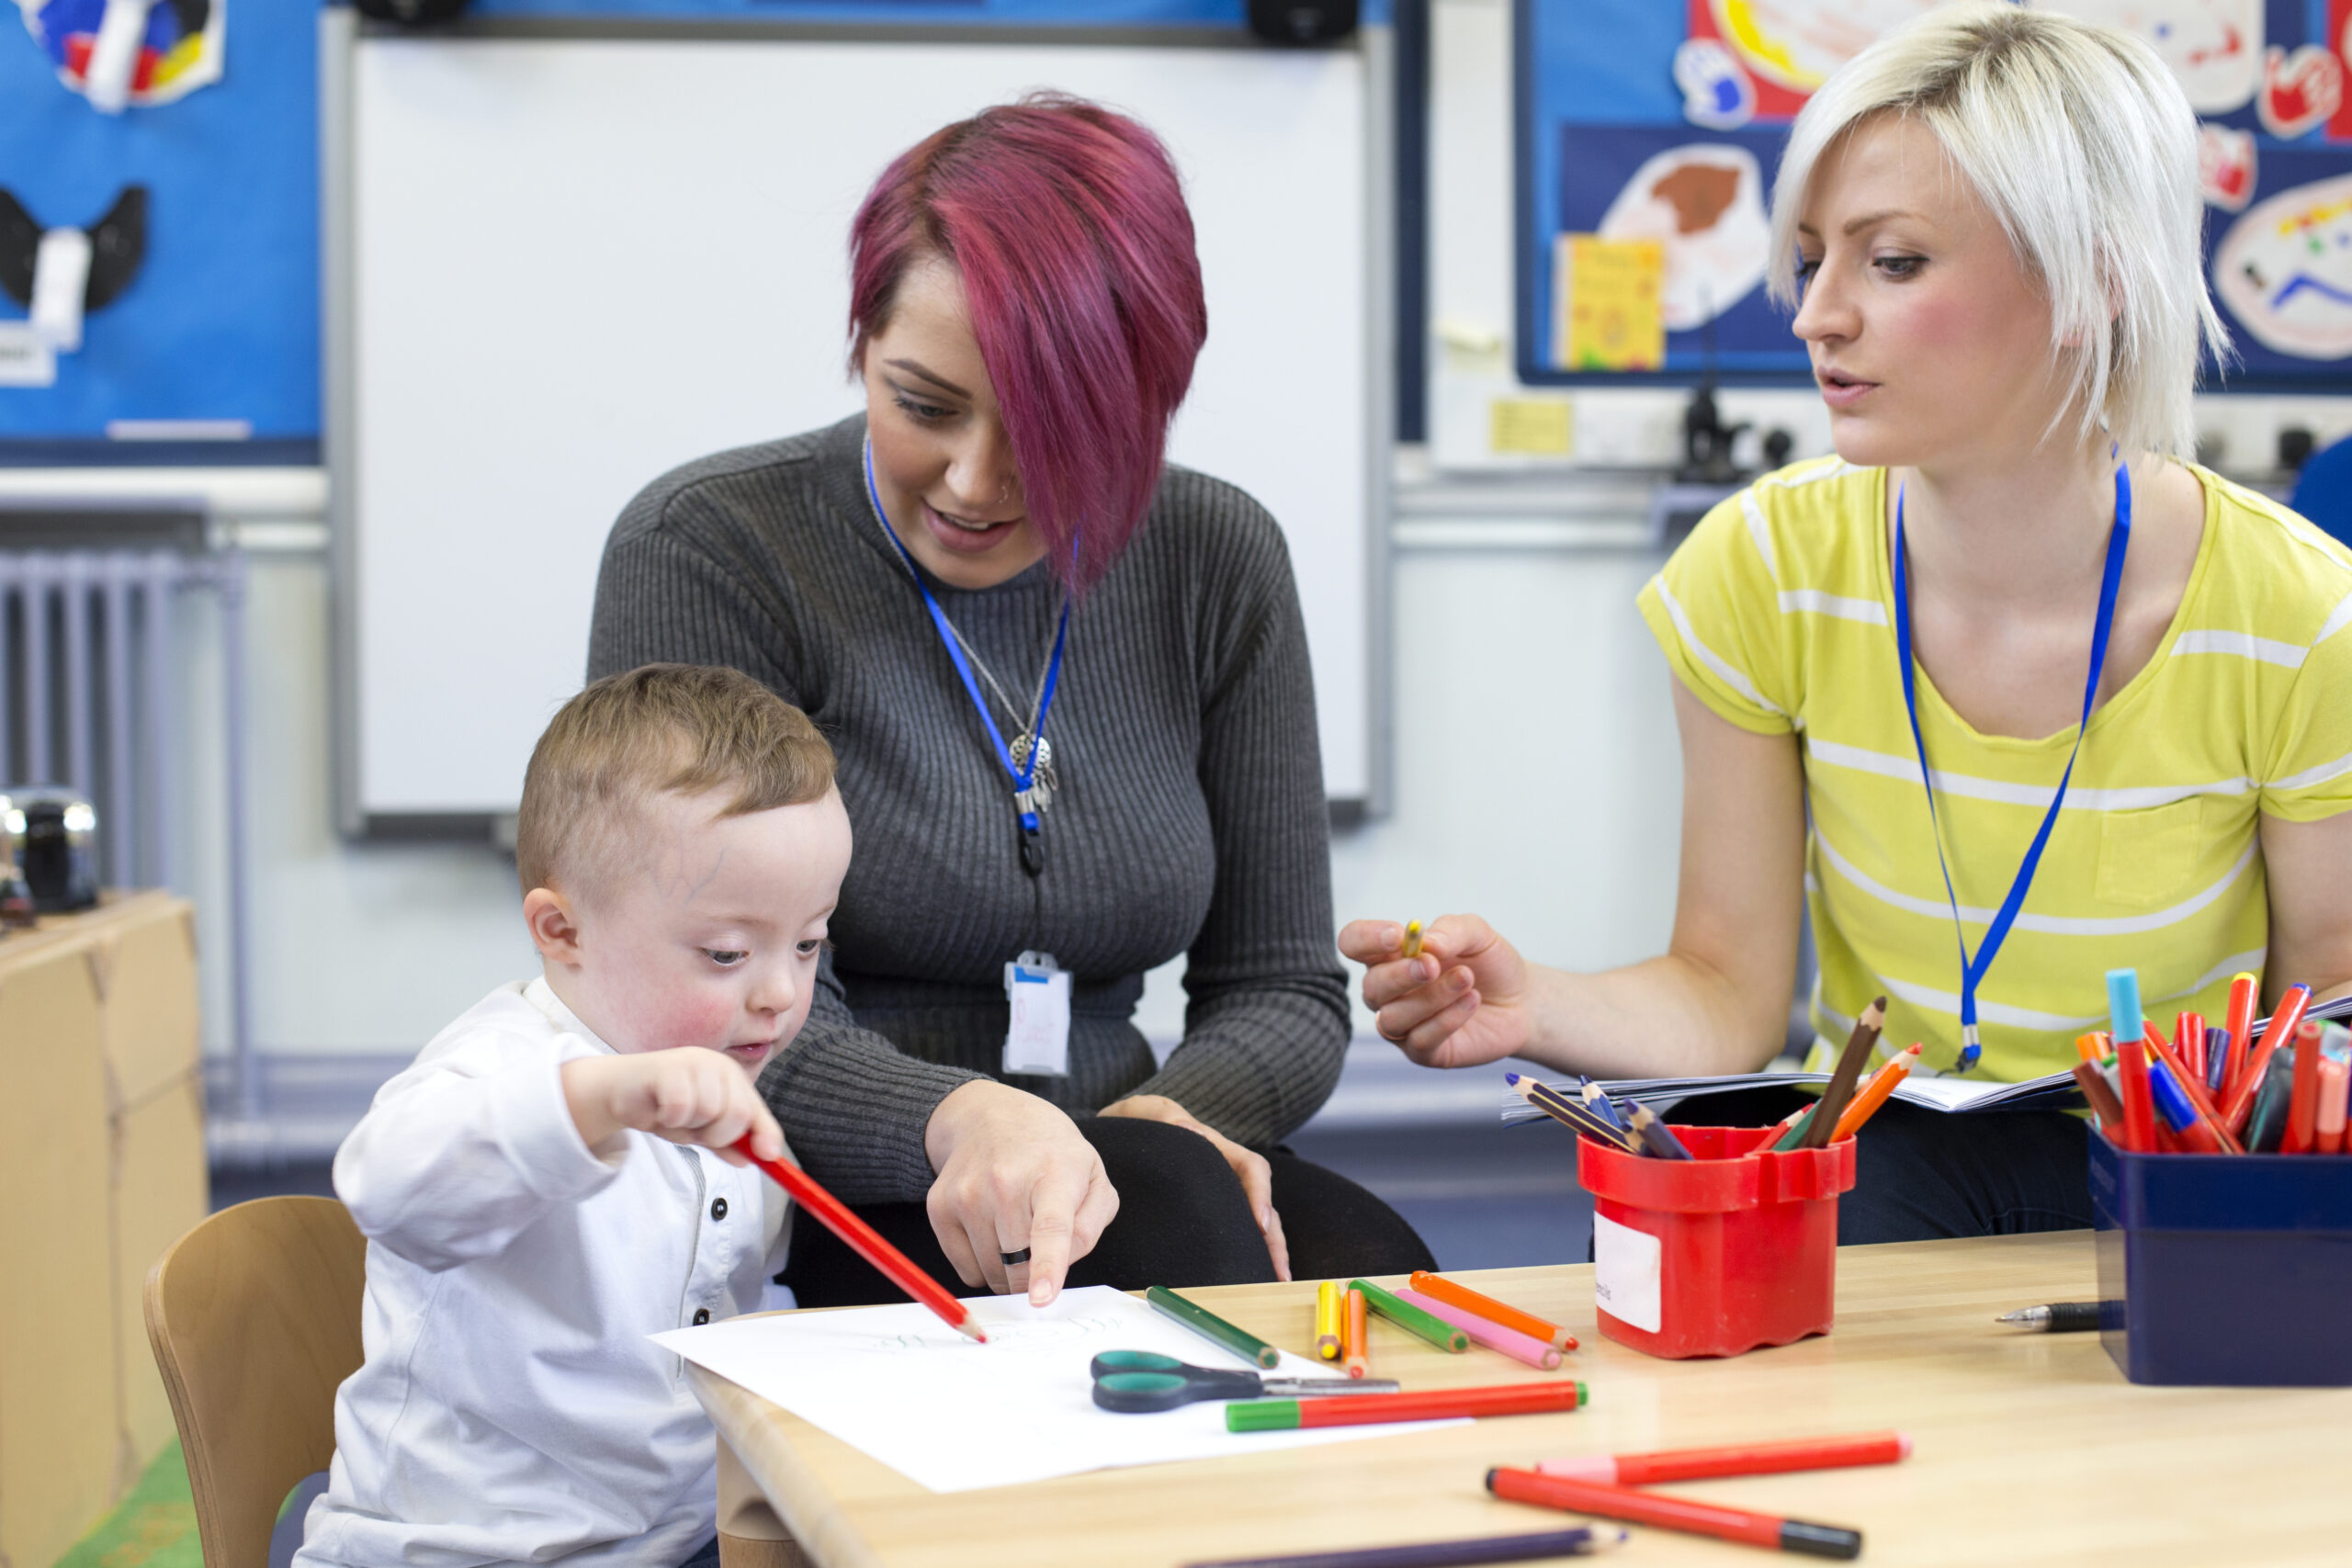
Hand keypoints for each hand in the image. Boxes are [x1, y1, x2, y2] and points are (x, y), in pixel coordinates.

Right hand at [560, 1049, 784, 1164]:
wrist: (620, 1091)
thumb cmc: (664, 1107)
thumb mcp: (701, 1129)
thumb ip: (728, 1143)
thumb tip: (755, 1159)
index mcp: (731, 1077)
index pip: (755, 1109)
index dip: (764, 1133)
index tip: (767, 1157)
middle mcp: (718, 1064)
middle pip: (738, 1114)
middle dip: (716, 1135)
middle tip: (693, 1130)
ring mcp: (694, 1061)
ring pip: (709, 1112)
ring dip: (688, 1126)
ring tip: (673, 1117)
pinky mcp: (668, 1066)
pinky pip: (681, 1108)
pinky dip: (670, 1119)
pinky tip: (659, 1110)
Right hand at [923, 1080, 1119, 1305]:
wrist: (989, 1118)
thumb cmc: (1049, 1153)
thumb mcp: (1092, 1175)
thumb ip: (1092, 1224)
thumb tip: (1063, 1266)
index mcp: (1055, 1173)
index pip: (1051, 1227)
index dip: (1047, 1266)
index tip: (1041, 1298)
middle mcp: (1005, 1182)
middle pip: (1019, 1265)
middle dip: (1035, 1276)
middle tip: (1042, 1252)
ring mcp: (967, 1194)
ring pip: (992, 1273)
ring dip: (1008, 1271)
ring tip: (1015, 1230)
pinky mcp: (939, 1207)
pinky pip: (966, 1270)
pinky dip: (983, 1266)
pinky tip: (991, 1231)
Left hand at [1097, 1094, 1290, 1281]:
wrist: (1120, 1134)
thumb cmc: (1137, 1122)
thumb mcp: (1145, 1113)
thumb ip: (1162, 1116)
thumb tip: (1187, 1128)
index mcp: (1215, 1149)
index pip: (1251, 1168)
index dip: (1260, 1195)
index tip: (1260, 1224)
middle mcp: (1224, 1175)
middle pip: (1262, 1206)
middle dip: (1274, 1241)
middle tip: (1279, 1275)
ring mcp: (1217, 1197)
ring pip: (1252, 1226)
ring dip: (1265, 1255)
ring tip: (1273, 1286)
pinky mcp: (1205, 1216)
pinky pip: (1230, 1236)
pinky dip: (1241, 1258)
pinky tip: (1242, 1282)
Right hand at [1338, 914, 1531, 1068]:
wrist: (1521, 1000)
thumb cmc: (1488, 963)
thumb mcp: (1477, 934)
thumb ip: (1451, 929)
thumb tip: (1426, 943)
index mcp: (1390, 954)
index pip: (1353, 943)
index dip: (1365, 938)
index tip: (1398, 935)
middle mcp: (1389, 991)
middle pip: (1370, 986)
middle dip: (1400, 975)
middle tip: (1433, 965)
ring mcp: (1403, 1024)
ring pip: (1392, 1017)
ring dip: (1430, 998)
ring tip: (1467, 980)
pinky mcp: (1423, 1052)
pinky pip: (1419, 1040)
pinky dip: (1446, 1020)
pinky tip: (1471, 1001)